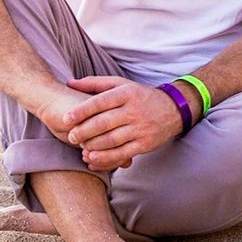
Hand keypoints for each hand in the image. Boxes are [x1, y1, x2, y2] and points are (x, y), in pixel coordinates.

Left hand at [56, 76, 181, 170]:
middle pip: (103, 123)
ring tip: (80, 147)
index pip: (100, 102)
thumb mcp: (122, 84)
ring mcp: (141, 128)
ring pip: (111, 140)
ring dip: (92, 146)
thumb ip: (95, 83)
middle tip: (71, 137)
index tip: (66, 118)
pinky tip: (92, 159)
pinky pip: (122, 154)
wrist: (175, 110)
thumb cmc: (141, 96)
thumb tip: (69, 82)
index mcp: (127, 93)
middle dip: (84, 132)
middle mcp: (135, 110)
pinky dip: (105, 159)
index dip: (81, 111)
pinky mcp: (145, 144)